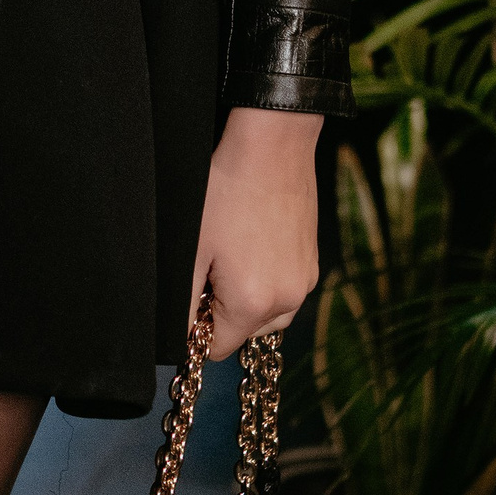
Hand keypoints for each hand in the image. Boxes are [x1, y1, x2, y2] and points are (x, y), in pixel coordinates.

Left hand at [188, 106, 321, 359]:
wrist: (272, 145)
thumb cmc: (226, 190)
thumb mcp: (192, 247)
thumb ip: (184, 300)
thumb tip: (183, 336)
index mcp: (255, 303)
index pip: (217, 348)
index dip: (196, 329)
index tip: (189, 297)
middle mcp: (288, 300)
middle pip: (244, 332)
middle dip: (222, 311)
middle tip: (207, 266)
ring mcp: (305, 281)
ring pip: (267, 313)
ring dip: (245, 297)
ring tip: (229, 253)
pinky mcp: (312, 262)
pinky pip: (284, 289)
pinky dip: (265, 279)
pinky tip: (250, 242)